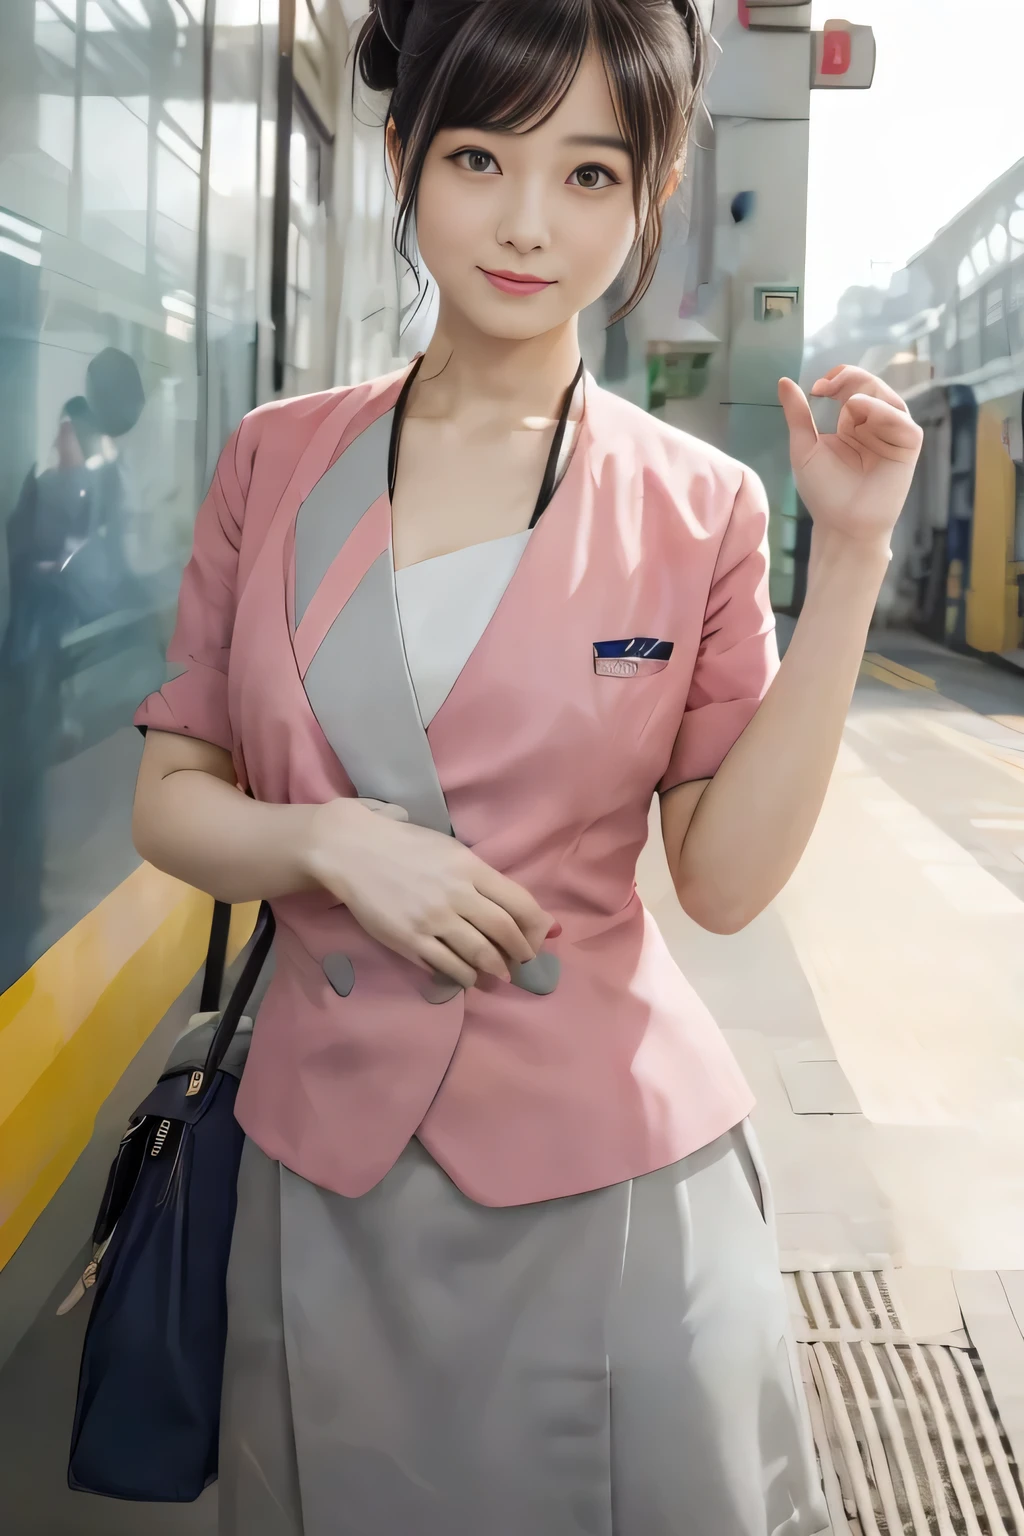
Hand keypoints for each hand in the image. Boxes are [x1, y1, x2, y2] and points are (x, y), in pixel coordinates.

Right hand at [302, 798, 553, 988]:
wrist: (353, 851)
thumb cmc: (406, 847)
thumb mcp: (452, 851)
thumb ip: (485, 878)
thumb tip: (519, 905)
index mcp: (470, 867)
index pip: (519, 903)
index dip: (536, 927)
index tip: (537, 938)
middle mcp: (456, 895)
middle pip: (503, 932)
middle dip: (519, 952)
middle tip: (522, 962)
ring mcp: (432, 920)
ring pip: (478, 955)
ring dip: (494, 970)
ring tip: (499, 975)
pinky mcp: (409, 940)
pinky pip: (446, 966)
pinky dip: (463, 976)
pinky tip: (467, 975)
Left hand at [778, 366, 922, 549]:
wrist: (842, 524)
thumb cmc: (824, 492)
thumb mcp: (805, 447)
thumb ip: (798, 415)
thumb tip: (784, 381)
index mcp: (852, 421)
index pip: (850, 385)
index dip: (837, 378)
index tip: (816, 389)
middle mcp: (875, 423)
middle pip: (870, 384)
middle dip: (850, 378)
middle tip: (826, 387)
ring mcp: (893, 432)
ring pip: (887, 397)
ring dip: (865, 391)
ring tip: (845, 403)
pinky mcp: (908, 445)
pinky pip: (901, 419)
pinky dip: (881, 411)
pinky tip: (861, 411)